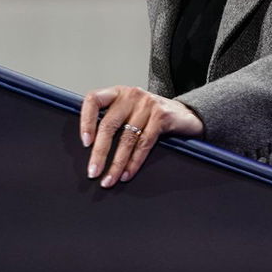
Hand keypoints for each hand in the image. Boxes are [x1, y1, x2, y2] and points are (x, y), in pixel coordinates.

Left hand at [79, 86, 203, 187]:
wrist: (186, 115)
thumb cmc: (152, 116)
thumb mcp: (130, 111)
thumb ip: (113, 121)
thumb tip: (90, 148)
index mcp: (118, 93)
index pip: (94, 100)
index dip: (86, 121)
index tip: (85, 142)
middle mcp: (131, 95)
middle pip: (109, 125)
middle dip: (99, 152)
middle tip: (93, 172)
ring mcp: (147, 104)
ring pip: (126, 138)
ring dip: (116, 163)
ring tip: (109, 179)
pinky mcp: (162, 116)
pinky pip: (144, 143)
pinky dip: (134, 162)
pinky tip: (127, 173)